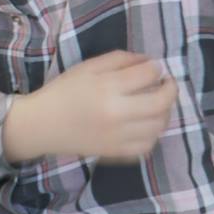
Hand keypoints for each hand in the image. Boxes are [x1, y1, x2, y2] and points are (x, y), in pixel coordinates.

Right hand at [2, 51, 177, 162]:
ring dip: (165, 111)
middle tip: (167, 83)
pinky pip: (148, 145)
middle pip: (161, 102)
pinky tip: (146, 124)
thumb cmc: (63, 91)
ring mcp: (120, 136)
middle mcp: (117, 113)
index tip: (155, 66)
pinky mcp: (118, 153)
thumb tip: (148, 61)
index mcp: (107, 87)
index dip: (156, 67)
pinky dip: (153, 134)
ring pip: (159, 125)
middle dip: (171, 89)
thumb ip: (118, 60)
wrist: (42, 124)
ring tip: (157, 103)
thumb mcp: (87, 67)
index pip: (148, 74)